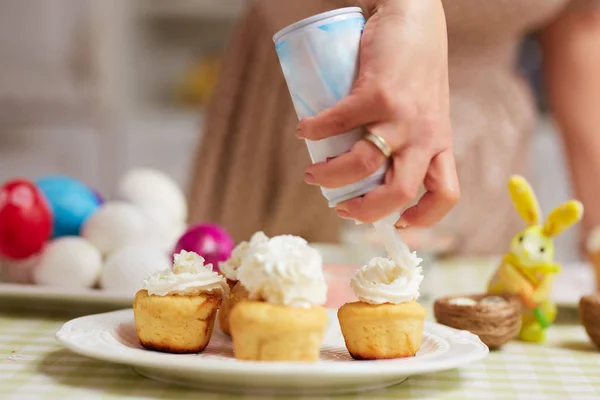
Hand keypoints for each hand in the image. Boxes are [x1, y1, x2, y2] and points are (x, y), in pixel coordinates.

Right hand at [297, 0, 458, 226]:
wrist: (414, 16)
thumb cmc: (415, 65)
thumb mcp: (424, 109)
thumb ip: (406, 137)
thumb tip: (362, 169)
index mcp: (438, 143)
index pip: (445, 194)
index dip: (423, 218)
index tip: (396, 223)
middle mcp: (425, 135)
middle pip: (398, 193)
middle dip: (363, 211)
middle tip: (339, 207)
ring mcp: (402, 116)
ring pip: (363, 165)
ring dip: (329, 176)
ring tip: (312, 173)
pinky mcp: (377, 93)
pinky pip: (338, 123)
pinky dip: (314, 130)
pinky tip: (303, 130)